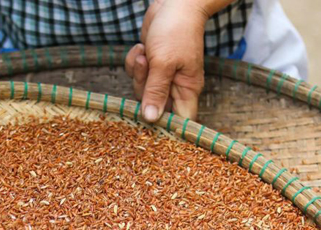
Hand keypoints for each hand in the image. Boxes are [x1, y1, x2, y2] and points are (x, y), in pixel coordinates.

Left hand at [125, 0, 219, 121]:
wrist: (173, 2)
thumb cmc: (176, 30)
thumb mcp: (163, 63)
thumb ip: (155, 92)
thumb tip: (152, 119)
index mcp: (186, 90)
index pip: (181, 121)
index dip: (168, 127)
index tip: (152, 124)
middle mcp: (175, 87)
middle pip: (153, 107)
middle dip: (143, 89)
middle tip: (147, 66)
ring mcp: (162, 76)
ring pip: (141, 91)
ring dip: (137, 72)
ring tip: (145, 53)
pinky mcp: (150, 66)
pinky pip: (135, 75)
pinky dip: (134, 62)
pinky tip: (141, 48)